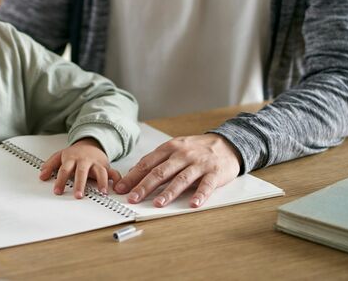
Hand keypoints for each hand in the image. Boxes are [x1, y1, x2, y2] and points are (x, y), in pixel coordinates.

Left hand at [39, 138, 120, 198]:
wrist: (90, 143)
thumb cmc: (75, 153)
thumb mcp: (60, 156)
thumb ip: (50, 165)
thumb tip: (42, 176)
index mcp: (72, 158)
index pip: (64, 169)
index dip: (60, 180)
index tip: (57, 192)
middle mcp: (85, 160)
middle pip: (82, 171)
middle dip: (80, 184)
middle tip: (78, 196)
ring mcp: (96, 163)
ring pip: (100, 171)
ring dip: (102, 182)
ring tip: (101, 192)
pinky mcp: (106, 166)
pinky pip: (113, 172)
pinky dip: (117, 179)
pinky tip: (117, 187)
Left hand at [114, 134, 241, 207]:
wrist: (226, 143)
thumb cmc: (196, 149)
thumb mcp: (174, 149)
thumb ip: (156, 160)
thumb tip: (133, 173)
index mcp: (169, 148)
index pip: (147, 163)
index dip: (133, 177)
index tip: (121, 188)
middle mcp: (182, 155)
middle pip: (160, 172)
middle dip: (144, 186)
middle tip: (133, 198)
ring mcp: (198, 164)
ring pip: (181, 179)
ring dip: (168, 192)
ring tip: (158, 204)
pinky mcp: (214, 173)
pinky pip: (206, 185)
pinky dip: (200, 195)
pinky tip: (193, 204)